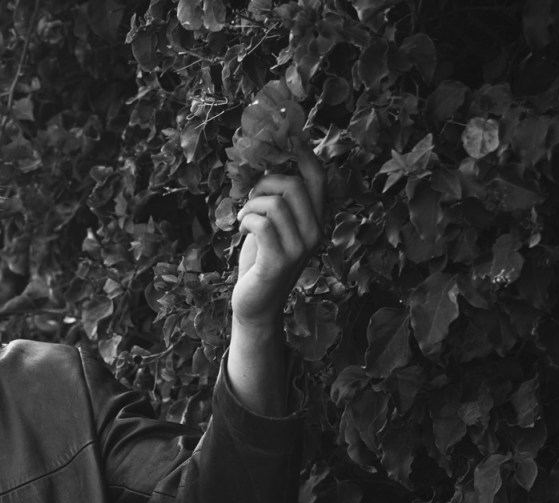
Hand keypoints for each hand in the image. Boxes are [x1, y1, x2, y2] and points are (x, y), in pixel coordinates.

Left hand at [230, 151, 326, 327]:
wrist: (255, 306)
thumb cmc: (260, 262)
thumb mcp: (272, 224)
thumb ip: (276, 197)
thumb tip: (266, 160)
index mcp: (317, 219)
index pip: (318, 176)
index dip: (301, 153)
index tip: (281, 140)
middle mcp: (315, 233)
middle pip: (294, 184)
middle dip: (264, 182)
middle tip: (248, 195)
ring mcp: (300, 248)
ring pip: (275, 202)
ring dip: (250, 204)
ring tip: (243, 217)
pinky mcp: (279, 261)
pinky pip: (262, 223)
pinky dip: (245, 220)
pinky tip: (241, 229)